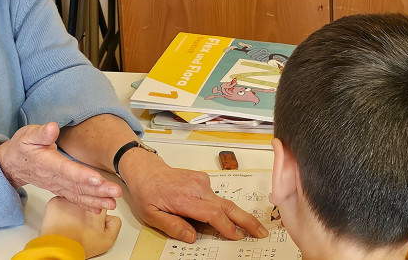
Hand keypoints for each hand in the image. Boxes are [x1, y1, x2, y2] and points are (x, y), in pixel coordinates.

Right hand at [0, 122, 121, 211]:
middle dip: (97, 190)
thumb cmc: (22, 147)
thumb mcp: (28, 135)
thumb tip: (53, 128)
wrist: (12, 164)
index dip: (81, 175)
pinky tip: (101, 208)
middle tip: (115, 192)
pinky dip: (87, 204)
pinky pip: (74, 198)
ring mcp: (56, 185)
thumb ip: (41, 133)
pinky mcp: (59, 188)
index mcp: (46, 163)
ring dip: (96, 199)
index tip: (97, 179)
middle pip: (77, 185)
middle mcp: (53, 178)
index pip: (66, 170)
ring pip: (78, 194)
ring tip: (113, 202)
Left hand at [40, 196, 121, 257]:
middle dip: (87, 209)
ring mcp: (69, 199)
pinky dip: (62, 210)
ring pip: (74, 200)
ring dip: (74, 207)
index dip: (101, 209)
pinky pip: (61, 203)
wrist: (60, 248)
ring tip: (72, 223)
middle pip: (88, 198)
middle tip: (83, 223)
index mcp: (98, 205)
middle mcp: (84, 198)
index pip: (103, 199)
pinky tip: (63, 220)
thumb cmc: (82, 245)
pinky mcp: (55, 202)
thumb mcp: (108, 240)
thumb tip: (112, 216)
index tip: (95, 219)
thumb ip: (115, 223)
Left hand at [119, 149, 268, 242]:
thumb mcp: (152, 215)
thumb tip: (192, 237)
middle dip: (246, 220)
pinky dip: (222, 207)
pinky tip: (219, 215)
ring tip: (250, 228)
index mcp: (184, 198)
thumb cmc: (148, 192)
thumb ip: (173, 226)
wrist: (146, 170)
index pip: (212, 214)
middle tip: (260, 232)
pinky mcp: (203, 179)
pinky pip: (216, 197)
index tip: (238, 237)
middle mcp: (196, 187)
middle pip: (227, 205)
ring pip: (224, 201)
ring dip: (238, 215)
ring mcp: (201, 181)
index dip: (227, 226)